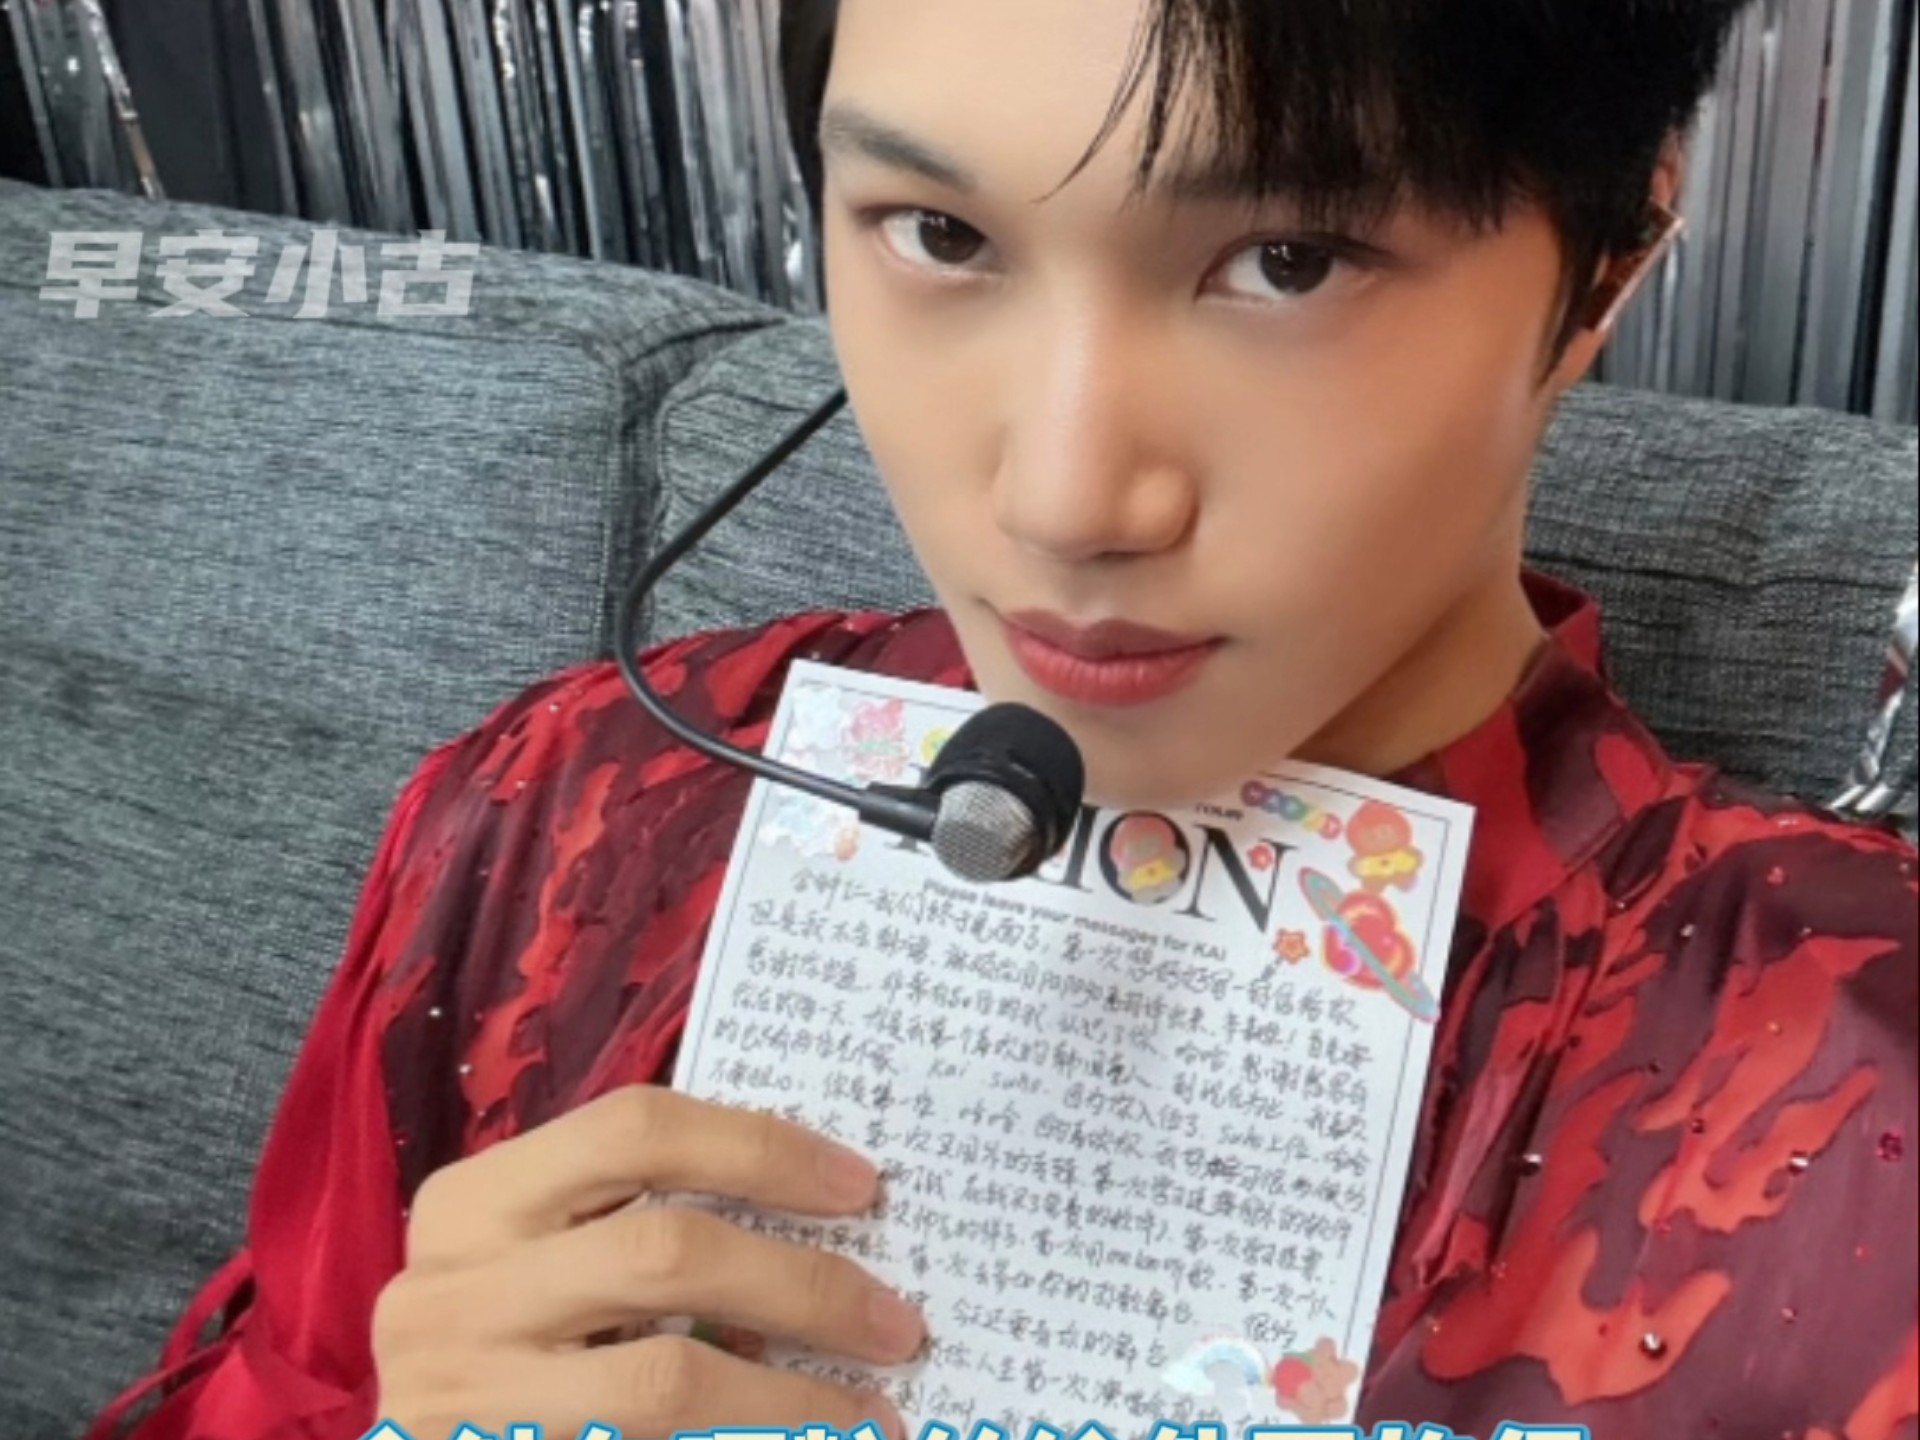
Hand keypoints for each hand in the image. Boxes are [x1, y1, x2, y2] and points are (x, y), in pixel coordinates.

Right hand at [373, 1087, 920, 1435]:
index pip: (636, 1129)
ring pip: (665, 1381)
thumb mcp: (539, 1264)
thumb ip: (637, 1227)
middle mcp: (453, 1294)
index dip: (762, 1148)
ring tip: (870, 1414)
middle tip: (896, 1325)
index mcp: (474, 1204)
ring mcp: (462, 1399)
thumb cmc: (502, 1349)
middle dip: (802, 1285)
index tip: (861, 1187)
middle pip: (664, 1251)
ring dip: (792, 1398)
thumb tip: (826, 1215)